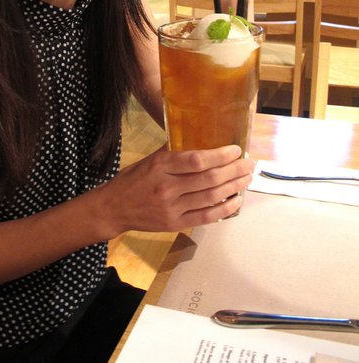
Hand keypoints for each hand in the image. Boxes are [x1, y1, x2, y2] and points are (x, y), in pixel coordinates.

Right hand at [102, 145, 254, 233]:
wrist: (114, 208)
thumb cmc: (132, 180)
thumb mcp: (149, 160)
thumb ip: (172, 152)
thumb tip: (197, 138)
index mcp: (160, 166)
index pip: (196, 160)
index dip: (220, 155)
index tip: (235, 150)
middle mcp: (167, 187)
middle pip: (208, 178)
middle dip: (233, 170)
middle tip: (248, 163)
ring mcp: (172, 208)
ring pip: (211, 197)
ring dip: (233, 187)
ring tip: (247, 178)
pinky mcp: (175, 224)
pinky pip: (206, 216)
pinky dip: (224, 209)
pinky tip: (236, 200)